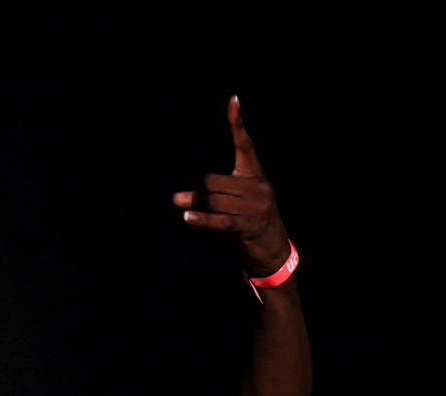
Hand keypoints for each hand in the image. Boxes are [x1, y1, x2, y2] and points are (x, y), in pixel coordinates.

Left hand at [171, 95, 289, 276]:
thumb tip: (174, 199)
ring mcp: (257, 206)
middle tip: (194, 202)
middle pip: (214, 182)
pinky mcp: (250, 225)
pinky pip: (220, 220)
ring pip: (214, 201)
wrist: (271, 246)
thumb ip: (202, 197)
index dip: (236, 123)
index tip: (232, 99)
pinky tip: (187, 217)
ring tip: (193, 214)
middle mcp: (258, 185)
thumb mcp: (226, 202)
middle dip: (201, 193)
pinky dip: (202, 219)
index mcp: (254, 172)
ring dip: (200, 208)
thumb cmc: (244, 218)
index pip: (244, 143)